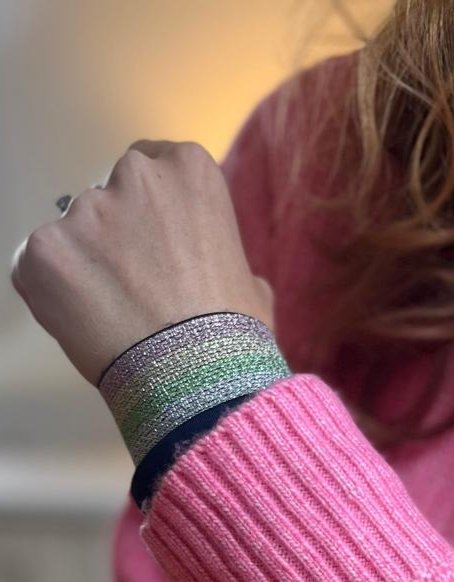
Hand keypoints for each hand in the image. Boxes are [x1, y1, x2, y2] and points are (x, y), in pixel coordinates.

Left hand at [9, 139, 274, 385]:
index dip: (152, 211)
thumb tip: (215, 271)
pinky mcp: (44, 248)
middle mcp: (133, 175)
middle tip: (136, 283)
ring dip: (86, 265)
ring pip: (74, 233)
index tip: (157, 244)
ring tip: (114, 314)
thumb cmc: (233, 335)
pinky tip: (87, 324)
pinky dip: (54, 292)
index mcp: (189, 169)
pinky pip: (38, 266)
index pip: (153, 166)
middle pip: (110, 191)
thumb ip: (220, 256)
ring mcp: (84, 210)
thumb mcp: (249, 283)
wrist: (197, 377)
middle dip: (117, 231)